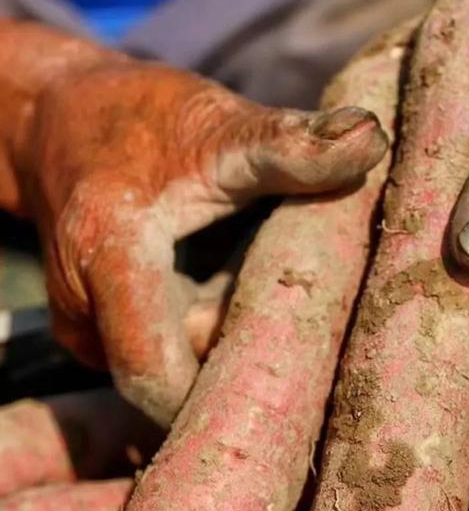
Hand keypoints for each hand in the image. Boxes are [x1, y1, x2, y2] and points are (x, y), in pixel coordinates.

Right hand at [0, 26, 385, 424]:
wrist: (56, 120)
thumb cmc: (140, 116)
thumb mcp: (218, 123)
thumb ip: (292, 143)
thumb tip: (370, 138)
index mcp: (110, 254)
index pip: (155, 369)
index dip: (222, 394)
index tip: (298, 381)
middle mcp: (84, 311)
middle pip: (180, 375)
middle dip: (243, 352)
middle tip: (298, 306)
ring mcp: (86, 333)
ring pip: (175, 367)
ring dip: (227, 339)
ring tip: (256, 276)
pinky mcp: (98, 341)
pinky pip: (164, 355)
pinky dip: (207, 330)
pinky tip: (230, 286)